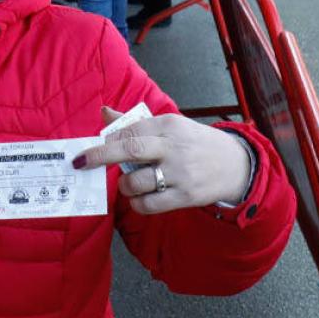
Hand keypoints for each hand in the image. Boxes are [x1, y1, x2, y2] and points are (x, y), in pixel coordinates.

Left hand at [73, 108, 250, 213]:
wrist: (236, 165)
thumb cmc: (194, 143)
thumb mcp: (170, 126)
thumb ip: (134, 122)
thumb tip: (103, 112)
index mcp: (169, 125)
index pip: (130, 129)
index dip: (107, 140)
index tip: (93, 148)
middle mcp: (174, 147)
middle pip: (130, 150)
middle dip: (100, 156)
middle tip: (82, 162)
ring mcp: (180, 173)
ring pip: (136, 182)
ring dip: (124, 185)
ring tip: (129, 183)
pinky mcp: (186, 196)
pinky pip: (149, 205)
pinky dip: (137, 203)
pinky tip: (140, 198)